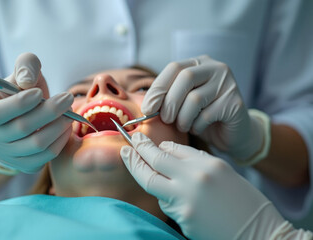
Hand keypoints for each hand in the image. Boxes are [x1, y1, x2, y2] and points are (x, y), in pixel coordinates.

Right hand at [0, 53, 73, 172]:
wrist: (19, 116)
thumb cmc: (19, 90)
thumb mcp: (19, 72)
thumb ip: (25, 66)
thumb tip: (28, 81)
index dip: (19, 104)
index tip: (40, 92)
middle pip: (20, 129)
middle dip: (48, 112)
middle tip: (68, 98)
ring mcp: (3, 155)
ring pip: (35, 145)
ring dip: (58, 127)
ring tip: (70, 112)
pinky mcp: (21, 165)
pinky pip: (44, 158)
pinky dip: (59, 142)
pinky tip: (66, 127)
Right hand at [120, 132, 284, 239]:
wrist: (258, 230)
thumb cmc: (220, 234)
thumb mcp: (186, 222)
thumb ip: (170, 200)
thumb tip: (160, 181)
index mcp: (181, 201)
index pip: (147, 177)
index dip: (133, 164)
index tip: (124, 153)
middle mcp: (192, 180)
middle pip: (157, 157)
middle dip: (141, 147)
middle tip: (132, 137)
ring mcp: (207, 168)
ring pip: (173, 149)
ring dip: (159, 146)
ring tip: (149, 143)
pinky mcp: (218, 163)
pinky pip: (191, 151)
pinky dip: (178, 149)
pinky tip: (172, 148)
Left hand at [141, 55, 263, 160]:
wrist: (231, 133)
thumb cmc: (200, 117)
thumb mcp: (180, 103)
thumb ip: (166, 97)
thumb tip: (145, 105)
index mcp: (199, 63)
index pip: (174, 67)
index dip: (158, 88)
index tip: (147, 109)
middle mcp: (216, 68)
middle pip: (186, 78)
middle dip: (169, 102)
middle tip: (165, 119)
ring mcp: (228, 83)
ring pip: (195, 98)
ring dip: (182, 117)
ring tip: (182, 126)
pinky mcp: (235, 102)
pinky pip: (208, 114)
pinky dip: (196, 126)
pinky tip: (197, 128)